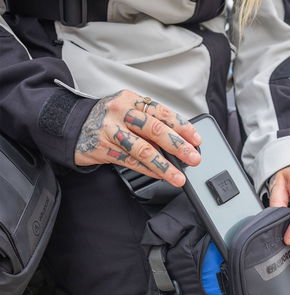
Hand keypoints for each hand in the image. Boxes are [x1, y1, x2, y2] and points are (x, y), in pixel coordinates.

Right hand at [74, 89, 201, 186]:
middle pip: (155, 129)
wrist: (69, 125)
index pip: (162, 112)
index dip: (182, 127)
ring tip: (178, 177)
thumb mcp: (127, 112)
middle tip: (193, 158)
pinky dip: (148, 171)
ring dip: (164, 166)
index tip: (196, 139)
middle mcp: (121, 112)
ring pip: (143, 150)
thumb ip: (149, 123)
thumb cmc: (106, 120)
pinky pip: (131, 162)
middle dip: (178, 146)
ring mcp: (110, 130)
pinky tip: (160, 176)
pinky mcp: (103, 148)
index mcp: (131, 100)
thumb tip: (178, 142)